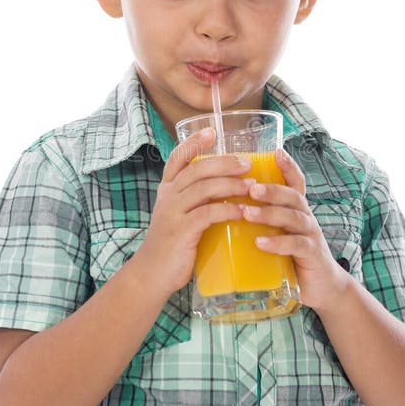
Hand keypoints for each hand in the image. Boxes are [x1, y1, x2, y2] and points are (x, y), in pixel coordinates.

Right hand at [134, 128, 253, 297]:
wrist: (152, 274)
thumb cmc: (174, 243)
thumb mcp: (180, 214)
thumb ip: (196, 199)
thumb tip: (228, 184)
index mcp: (167, 189)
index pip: (177, 158)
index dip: (194, 142)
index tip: (212, 131)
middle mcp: (168, 196)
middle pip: (196, 169)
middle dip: (224, 162)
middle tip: (248, 162)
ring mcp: (172, 213)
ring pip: (203, 188)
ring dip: (230, 184)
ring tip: (252, 185)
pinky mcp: (181, 231)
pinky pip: (207, 214)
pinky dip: (227, 209)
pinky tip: (242, 210)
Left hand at [242, 148, 350, 311]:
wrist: (317, 287)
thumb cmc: (288, 256)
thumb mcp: (274, 232)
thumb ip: (257, 219)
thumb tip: (221, 205)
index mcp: (295, 208)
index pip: (295, 181)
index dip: (288, 166)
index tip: (275, 152)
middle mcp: (304, 216)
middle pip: (291, 195)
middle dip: (271, 189)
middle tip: (249, 188)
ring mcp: (310, 235)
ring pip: (293, 217)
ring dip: (269, 213)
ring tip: (247, 212)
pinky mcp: (312, 255)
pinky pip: (297, 245)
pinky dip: (278, 243)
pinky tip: (261, 242)